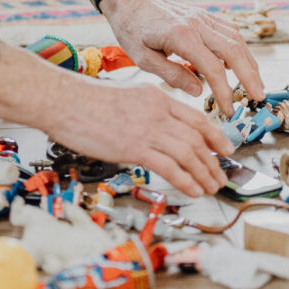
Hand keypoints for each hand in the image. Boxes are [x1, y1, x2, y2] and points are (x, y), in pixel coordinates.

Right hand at [45, 78, 234, 197]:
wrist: (62, 100)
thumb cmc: (85, 101)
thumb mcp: (126, 98)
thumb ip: (147, 113)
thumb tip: (159, 135)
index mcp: (157, 98)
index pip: (196, 118)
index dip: (216, 137)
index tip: (226, 150)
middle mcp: (157, 112)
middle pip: (197, 138)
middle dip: (213, 161)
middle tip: (221, 176)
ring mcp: (146, 129)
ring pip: (188, 153)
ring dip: (204, 173)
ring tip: (211, 187)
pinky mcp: (133, 147)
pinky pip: (169, 167)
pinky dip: (186, 180)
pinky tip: (193, 190)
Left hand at [99, 0, 265, 117]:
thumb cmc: (131, 29)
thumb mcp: (143, 58)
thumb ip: (172, 75)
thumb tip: (198, 91)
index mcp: (181, 36)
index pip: (213, 68)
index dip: (225, 92)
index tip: (228, 110)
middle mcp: (197, 24)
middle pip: (234, 51)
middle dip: (250, 76)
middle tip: (258, 97)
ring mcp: (202, 17)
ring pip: (237, 39)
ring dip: (250, 62)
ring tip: (255, 83)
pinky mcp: (203, 15)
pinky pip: (229, 30)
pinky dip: (240, 47)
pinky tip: (241, 63)